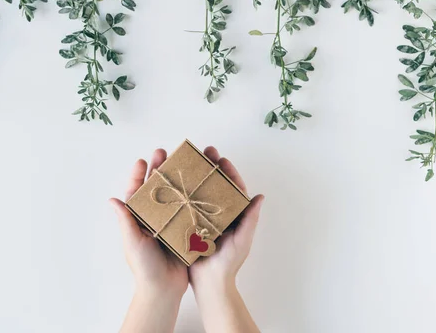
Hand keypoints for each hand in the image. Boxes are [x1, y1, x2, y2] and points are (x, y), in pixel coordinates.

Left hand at [110, 148, 187, 298]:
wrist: (163, 289)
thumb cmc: (144, 268)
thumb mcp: (132, 242)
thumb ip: (126, 221)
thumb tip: (113, 200)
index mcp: (139, 218)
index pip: (137, 192)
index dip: (138, 175)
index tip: (142, 161)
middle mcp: (154, 217)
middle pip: (157, 188)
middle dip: (159, 169)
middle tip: (163, 152)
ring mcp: (170, 222)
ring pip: (173, 194)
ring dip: (177, 178)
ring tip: (182, 161)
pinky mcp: (185, 229)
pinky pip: (188, 208)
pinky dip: (192, 195)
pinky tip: (198, 183)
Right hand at [188, 146, 263, 332]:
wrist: (210, 284)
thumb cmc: (229, 264)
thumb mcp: (242, 240)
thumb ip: (250, 219)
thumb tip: (260, 197)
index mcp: (234, 215)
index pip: (233, 188)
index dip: (228, 171)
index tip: (221, 158)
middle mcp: (219, 214)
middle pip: (216, 185)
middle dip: (210, 167)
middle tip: (204, 152)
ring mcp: (204, 218)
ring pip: (201, 192)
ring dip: (196, 176)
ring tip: (188, 161)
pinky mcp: (190, 225)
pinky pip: (187, 206)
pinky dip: (183, 193)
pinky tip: (175, 183)